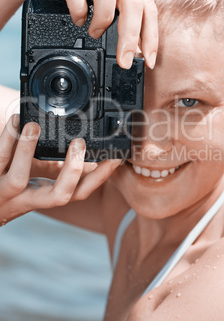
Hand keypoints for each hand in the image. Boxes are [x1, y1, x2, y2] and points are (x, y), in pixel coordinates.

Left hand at [0, 114, 120, 225]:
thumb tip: (88, 148)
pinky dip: (7, 140)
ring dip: (28, 151)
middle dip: (72, 170)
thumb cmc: (15, 186)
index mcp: (48, 195)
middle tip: (80, 143)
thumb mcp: (41, 177)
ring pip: (19, 178)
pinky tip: (15, 121)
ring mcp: (9, 192)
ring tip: (34, 126)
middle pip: (60, 196)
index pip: (82, 191)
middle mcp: (32, 198)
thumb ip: (61, 166)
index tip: (115, 156)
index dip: (101, 176)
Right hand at [3, 0, 157, 68]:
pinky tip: (77, 20)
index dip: (151, 37)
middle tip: (124, 60)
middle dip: (131, 37)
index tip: (148, 61)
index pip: (149, 7)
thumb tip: (133, 50)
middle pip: (133, 2)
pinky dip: (79, 10)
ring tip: (95, 33)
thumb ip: (120, 14)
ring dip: (104, 20)